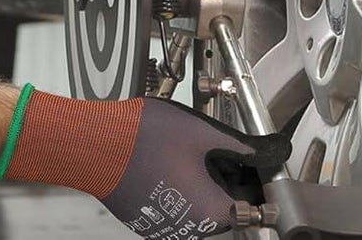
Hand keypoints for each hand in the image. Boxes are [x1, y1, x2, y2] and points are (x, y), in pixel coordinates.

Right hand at [0, 89, 288, 238]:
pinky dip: (180, 191)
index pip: (252, 209)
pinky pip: (175, 210)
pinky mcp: (146, 222)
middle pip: (224, 211)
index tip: (260, 167)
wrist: (93, 145)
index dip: (260, 186)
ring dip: (203, 187)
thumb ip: (237, 145)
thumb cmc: (146, 137)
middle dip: (229, 183)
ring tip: (194, 153)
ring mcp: (165, 229)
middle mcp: (190, 230)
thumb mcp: (199, 132)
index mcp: (210, 212)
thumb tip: (268, 151)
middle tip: (223, 151)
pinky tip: (170, 163)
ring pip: (198, 210)